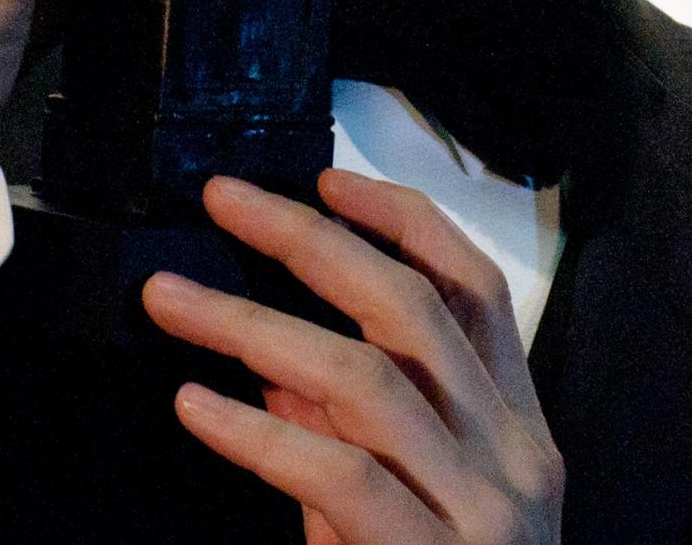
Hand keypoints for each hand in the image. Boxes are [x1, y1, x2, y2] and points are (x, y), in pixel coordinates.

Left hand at [142, 170, 564, 544]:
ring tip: (171, 301)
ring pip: (364, 379)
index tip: (321, 179)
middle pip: (411, 309)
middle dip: (308, 241)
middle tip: (222, 203)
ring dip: (252, 326)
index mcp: (520, 429)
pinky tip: (198, 406)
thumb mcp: (412, 510)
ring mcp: (481, 512)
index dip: (400, 219)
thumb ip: (354, 434)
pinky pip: (337, 474)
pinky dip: (257, 432)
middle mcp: (513, 456)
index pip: (474, 287)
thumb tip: (272, 359)